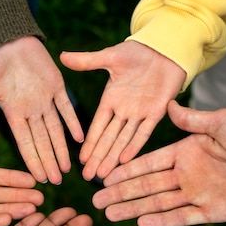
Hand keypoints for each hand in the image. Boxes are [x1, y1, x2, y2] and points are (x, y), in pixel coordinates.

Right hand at [0, 36, 83, 184]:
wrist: (5, 39)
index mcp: (14, 114)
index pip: (25, 143)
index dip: (33, 161)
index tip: (39, 179)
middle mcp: (31, 111)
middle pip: (43, 141)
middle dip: (49, 161)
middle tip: (57, 181)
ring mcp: (45, 99)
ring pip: (56, 129)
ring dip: (61, 148)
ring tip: (67, 168)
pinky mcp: (57, 85)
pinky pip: (66, 107)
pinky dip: (73, 122)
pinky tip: (79, 138)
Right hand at [60, 41, 185, 180]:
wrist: (165, 48)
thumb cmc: (137, 51)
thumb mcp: (110, 57)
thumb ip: (87, 61)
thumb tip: (61, 56)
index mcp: (110, 100)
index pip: (97, 126)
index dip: (89, 143)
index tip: (80, 160)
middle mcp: (123, 111)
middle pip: (108, 139)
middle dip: (98, 158)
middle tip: (88, 177)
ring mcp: (140, 114)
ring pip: (124, 140)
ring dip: (114, 157)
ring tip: (104, 175)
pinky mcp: (157, 112)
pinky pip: (144, 132)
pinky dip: (135, 145)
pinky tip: (125, 160)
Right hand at [93, 101, 225, 225]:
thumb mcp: (222, 122)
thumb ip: (192, 121)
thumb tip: (169, 105)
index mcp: (187, 151)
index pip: (148, 163)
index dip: (125, 170)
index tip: (104, 176)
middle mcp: (188, 174)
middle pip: (147, 186)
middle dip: (121, 193)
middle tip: (96, 201)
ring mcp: (199, 194)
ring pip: (159, 204)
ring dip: (134, 209)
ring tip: (110, 215)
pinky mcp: (213, 212)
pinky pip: (182, 218)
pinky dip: (163, 222)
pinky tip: (142, 225)